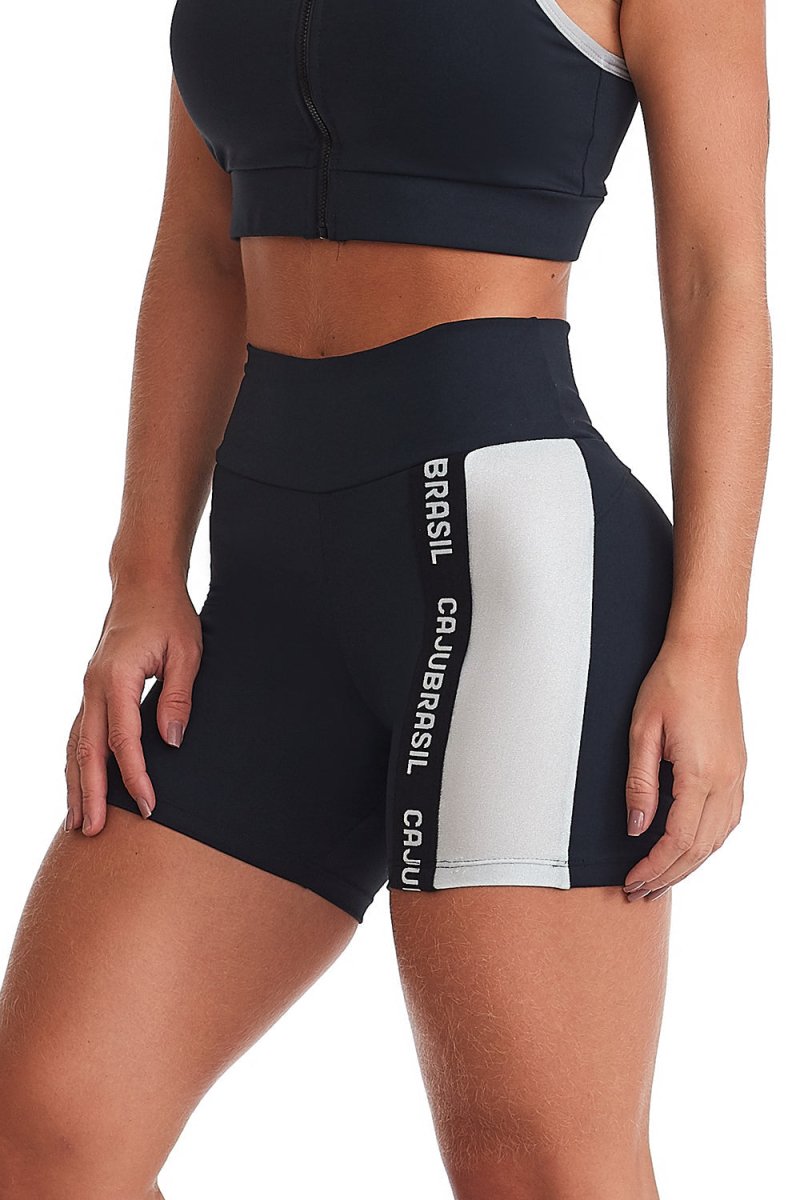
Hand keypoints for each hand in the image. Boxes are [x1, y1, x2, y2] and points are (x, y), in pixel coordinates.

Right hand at [64, 580, 202, 835]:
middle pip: (88, 750)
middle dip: (90, 794)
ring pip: (76, 745)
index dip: (135, 776)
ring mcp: (88, 687)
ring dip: (76, 784)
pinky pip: (79, 733)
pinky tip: (79, 786)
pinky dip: (77, 763)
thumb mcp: (187, 653)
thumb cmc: (170, 615)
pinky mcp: (91, 689)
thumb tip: (172, 741)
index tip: (148, 805)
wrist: (143, 584)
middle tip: (93, 832)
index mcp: (117, 678)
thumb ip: (179, 697)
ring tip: (78, 823)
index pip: (124, 740)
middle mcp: (94, 685)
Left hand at [622, 636, 746, 900]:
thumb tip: (636, 828)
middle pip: (699, 848)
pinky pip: (727, 819)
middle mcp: (726, 780)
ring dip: (689, 864)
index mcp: (701, 774)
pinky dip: (707, 843)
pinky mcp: (737, 767)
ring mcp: (736, 775)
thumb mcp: (641, 731)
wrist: (706, 653)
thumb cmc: (669, 683)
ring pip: (717, 838)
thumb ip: (639, 784)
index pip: (677, 840)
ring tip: (660, 880)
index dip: (653, 868)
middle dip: (668, 876)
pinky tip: (689, 849)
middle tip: (639, 893)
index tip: (631, 882)